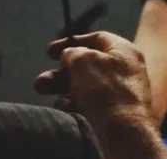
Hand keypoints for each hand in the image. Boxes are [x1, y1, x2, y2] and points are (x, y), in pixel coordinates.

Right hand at [34, 32, 152, 123]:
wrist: (123, 128)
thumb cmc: (104, 88)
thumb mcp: (84, 60)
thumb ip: (73, 52)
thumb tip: (70, 56)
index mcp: (124, 50)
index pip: (97, 38)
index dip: (72, 42)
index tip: (50, 51)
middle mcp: (125, 68)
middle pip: (87, 65)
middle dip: (61, 72)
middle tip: (42, 78)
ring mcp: (121, 90)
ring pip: (85, 84)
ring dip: (61, 87)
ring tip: (41, 89)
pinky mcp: (115, 110)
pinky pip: (90, 102)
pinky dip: (74, 102)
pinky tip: (65, 106)